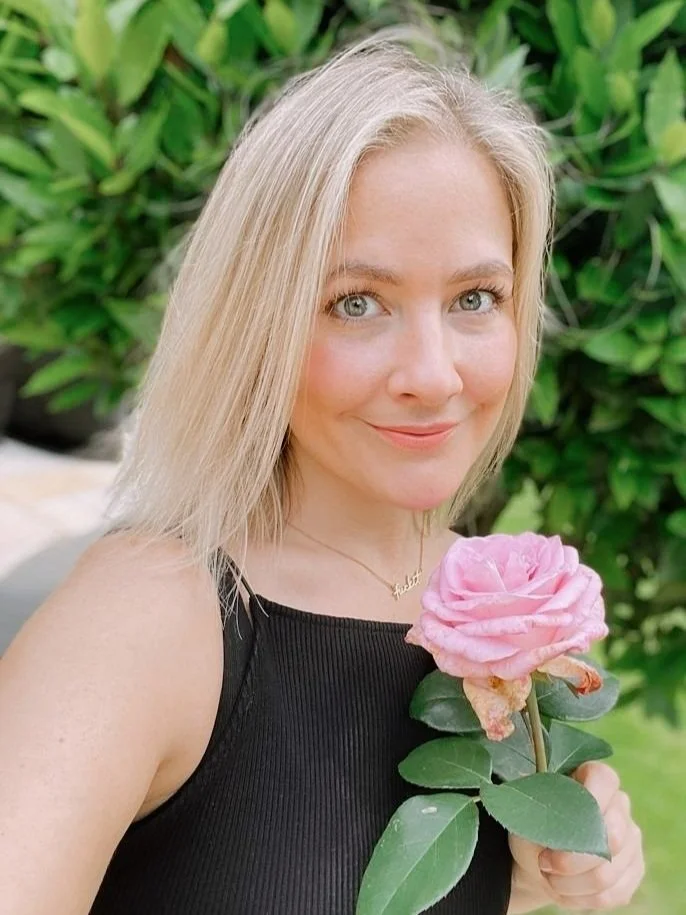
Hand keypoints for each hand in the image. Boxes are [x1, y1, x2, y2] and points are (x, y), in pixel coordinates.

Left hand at [509, 761, 644, 910]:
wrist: (536, 860)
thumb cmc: (531, 829)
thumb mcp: (528, 814)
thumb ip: (545, 813)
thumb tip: (559, 828)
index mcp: (593, 778)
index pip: (604, 779)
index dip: (589, 799)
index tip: (558, 824)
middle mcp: (620, 806)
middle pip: (612, 836)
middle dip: (572, 859)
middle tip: (544, 863)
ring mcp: (630, 839)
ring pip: (610, 871)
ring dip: (572, 883)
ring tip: (549, 877)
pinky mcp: (633, 871)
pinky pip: (613, 893)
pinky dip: (582, 898)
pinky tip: (563, 890)